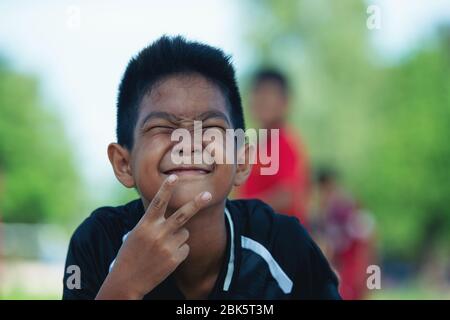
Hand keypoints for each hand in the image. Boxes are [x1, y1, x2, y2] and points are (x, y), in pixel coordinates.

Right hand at [96, 174, 211, 298]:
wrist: (127, 281)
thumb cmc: (132, 253)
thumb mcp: (138, 233)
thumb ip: (154, 223)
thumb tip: (178, 216)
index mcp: (145, 225)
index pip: (157, 203)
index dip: (166, 189)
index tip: (174, 176)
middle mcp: (157, 234)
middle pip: (182, 215)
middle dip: (196, 204)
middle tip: (209, 194)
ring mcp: (167, 247)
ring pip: (185, 233)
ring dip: (178, 237)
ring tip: (163, 247)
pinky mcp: (174, 260)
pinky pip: (186, 248)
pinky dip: (179, 251)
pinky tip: (165, 258)